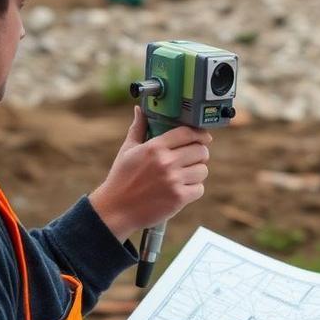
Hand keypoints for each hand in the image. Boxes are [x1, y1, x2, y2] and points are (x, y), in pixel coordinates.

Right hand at [89, 106, 211, 241]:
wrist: (116, 210)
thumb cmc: (121, 178)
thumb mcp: (128, 150)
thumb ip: (138, 128)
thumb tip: (140, 109)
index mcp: (154, 147)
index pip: (187, 133)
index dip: (199, 134)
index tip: (203, 137)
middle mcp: (166, 162)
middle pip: (201, 151)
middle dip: (200, 153)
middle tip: (193, 158)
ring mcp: (173, 181)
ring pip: (203, 170)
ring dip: (197, 172)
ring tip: (186, 174)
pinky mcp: (178, 198)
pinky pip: (199, 188)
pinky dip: (194, 189)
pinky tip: (182, 188)